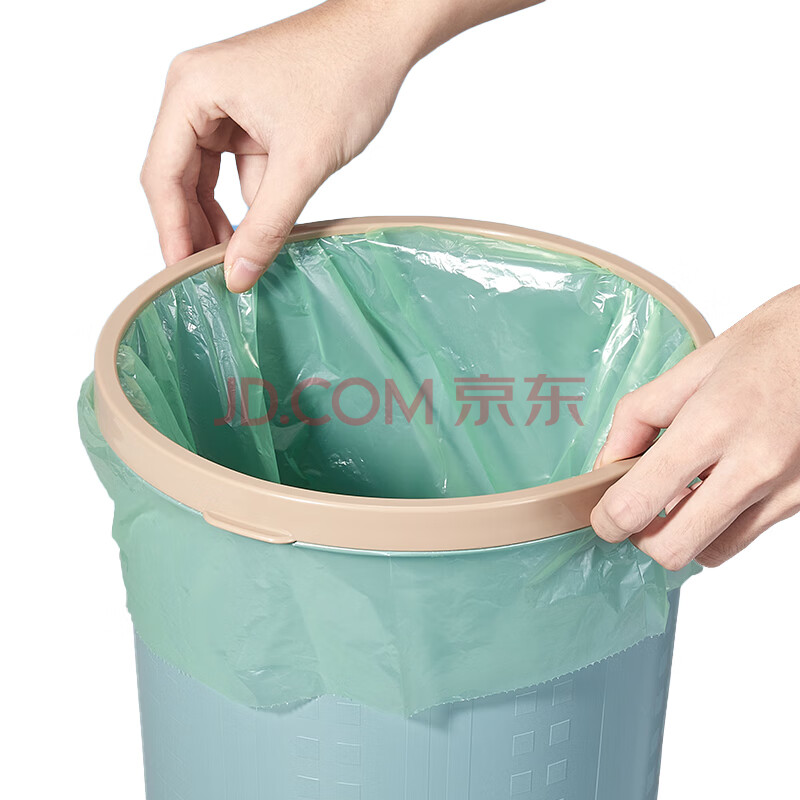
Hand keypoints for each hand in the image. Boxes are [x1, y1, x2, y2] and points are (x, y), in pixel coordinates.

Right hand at [140, 1, 423, 291]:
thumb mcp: (302, 163)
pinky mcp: (250, 117)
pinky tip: (260, 232)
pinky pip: (237, 170)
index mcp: (192, 90)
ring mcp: (224, 105)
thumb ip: (266, 225)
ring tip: (236, 262)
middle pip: (180, 178)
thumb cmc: (345, 75)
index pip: (163, 175)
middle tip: (210, 278)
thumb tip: (238, 275)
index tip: (182, 276)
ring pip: (208, 178)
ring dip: (222, 219)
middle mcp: (197, 93)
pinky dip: (249, 201)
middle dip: (196, 229)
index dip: (172, 231)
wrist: (385, 37)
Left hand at [591, 286, 799, 569]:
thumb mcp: (691, 367)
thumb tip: (607, 463)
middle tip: (635, 510)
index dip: (607, 519)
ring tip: (679, 496)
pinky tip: (714, 492)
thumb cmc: (772, 343)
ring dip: (682, 535)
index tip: (603, 514)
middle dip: (641, 537)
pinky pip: (744, 537)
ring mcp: (783, 490)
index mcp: (712, 424)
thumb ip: (638, 418)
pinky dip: (718, 527)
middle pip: (672, 548)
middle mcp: (751, 466)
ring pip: (710, 553)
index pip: (638, 502)